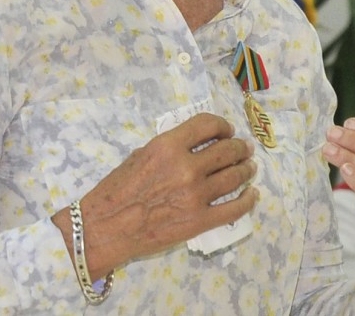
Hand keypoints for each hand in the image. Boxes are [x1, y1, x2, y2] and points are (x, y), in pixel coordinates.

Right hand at [53, 113, 257, 277]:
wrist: (103, 229)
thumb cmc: (117, 190)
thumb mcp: (141, 155)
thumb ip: (171, 147)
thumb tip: (196, 144)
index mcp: (168, 146)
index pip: (208, 125)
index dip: (223, 126)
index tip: (227, 131)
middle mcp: (186, 167)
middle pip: (227, 150)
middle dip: (240, 148)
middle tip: (245, 149)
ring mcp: (195, 195)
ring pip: (235, 177)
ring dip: (246, 170)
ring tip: (249, 168)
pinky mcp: (199, 221)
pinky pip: (234, 208)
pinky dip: (247, 200)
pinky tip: (251, 194)